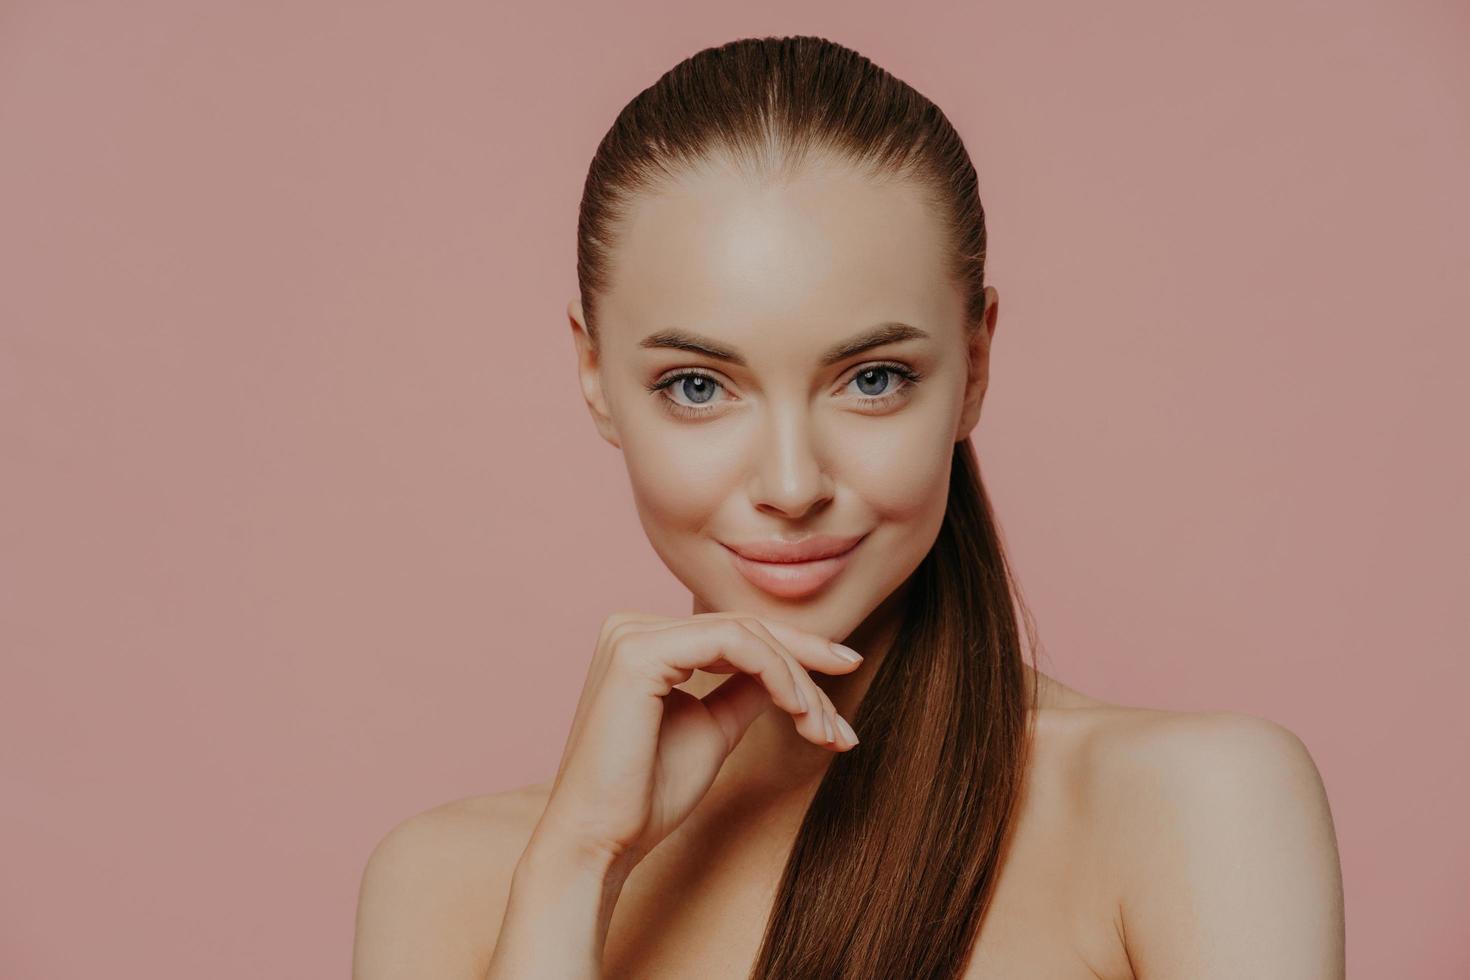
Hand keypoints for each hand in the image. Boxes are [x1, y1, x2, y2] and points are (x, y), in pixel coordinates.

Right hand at [532, 610, 863, 873]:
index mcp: (644, 641)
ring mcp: (633, 634)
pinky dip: (778, 674)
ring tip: (825, 731)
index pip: (736, 633)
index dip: (798, 653)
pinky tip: (799, 711)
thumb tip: (789, 670)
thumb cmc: (647, 794)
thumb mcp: (713, 729)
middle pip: (748, 629)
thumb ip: (745, 691)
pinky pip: (734, 645)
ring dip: (799, 681)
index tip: (847, 674)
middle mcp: (633, 626)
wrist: (600, 840)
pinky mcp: (641, 653)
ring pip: (748, 635)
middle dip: (808, 671)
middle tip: (843, 726)